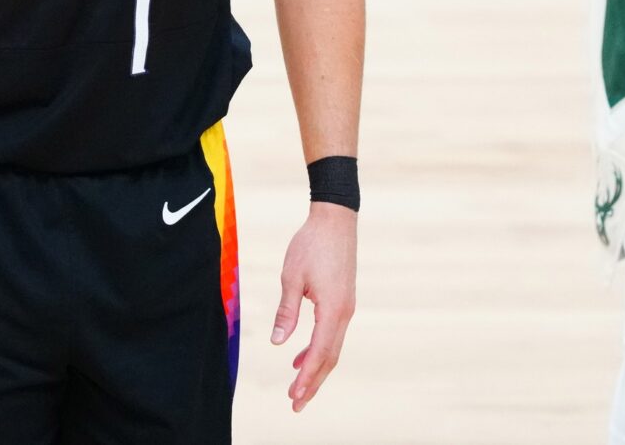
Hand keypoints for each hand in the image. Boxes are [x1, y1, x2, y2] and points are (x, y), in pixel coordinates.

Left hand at [270, 202, 356, 411]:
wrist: (335, 219)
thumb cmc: (311, 244)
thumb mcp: (292, 277)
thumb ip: (286, 312)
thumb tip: (277, 342)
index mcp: (333, 309)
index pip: (319, 352)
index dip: (306, 377)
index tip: (293, 396)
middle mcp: (345, 312)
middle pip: (330, 357)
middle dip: (313, 382)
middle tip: (296, 405)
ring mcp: (347, 307)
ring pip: (333, 347)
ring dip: (316, 368)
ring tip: (297, 388)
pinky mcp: (344, 300)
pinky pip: (332, 333)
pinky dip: (318, 349)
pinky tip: (300, 356)